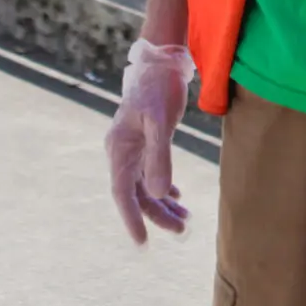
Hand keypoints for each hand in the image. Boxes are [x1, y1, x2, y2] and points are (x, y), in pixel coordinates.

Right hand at [104, 38, 194, 244]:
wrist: (161, 62)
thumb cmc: (159, 88)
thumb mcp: (161, 121)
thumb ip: (160, 157)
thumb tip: (161, 194)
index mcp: (120, 149)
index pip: (123, 193)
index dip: (132, 219)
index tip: (142, 243)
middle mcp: (122, 153)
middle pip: (137, 194)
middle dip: (157, 215)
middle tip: (182, 229)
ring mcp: (133, 149)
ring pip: (146, 186)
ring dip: (163, 204)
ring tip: (185, 219)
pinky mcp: (146, 143)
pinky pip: (151, 174)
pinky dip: (164, 188)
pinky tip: (177, 198)